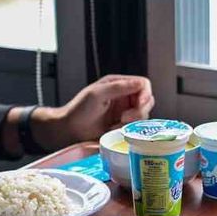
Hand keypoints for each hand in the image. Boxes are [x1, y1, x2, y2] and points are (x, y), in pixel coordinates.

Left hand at [32, 74, 154, 150]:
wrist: (69, 131)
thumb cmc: (78, 111)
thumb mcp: (97, 94)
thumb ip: (118, 87)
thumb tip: (140, 84)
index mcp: (118, 84)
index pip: (143, 84)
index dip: (145, 94)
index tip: (139, 105)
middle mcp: (124, 96)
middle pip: (147, 100)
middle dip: (139, 111)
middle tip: (124, 119)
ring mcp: (124, 111)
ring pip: (144, 115)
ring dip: (134, 121)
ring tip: (117, 125)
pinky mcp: (123, 126)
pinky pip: (136, 127)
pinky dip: (130, 130)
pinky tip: (115, 130)